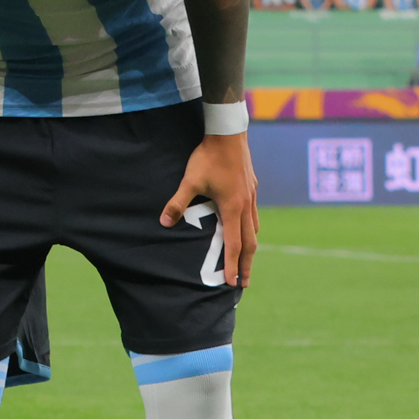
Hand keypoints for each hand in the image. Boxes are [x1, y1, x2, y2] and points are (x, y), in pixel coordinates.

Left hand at [162, 129, 259, 288]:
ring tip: (247, 261)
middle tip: (243, 283)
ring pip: (254, 229)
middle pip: (250, 242)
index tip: (232, 282)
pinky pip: (254, 216)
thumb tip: (164, 222)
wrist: (228, 135)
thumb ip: (177, 203)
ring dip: (250, 247)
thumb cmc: (208, 158)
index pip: (234, 244)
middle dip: (246, 264)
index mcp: (233, 208)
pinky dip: (251, 230)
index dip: (233, 265)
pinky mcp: (251, 188)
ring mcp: (251, 197)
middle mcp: (246, 206)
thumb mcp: (189, 181)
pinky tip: (246, 230)